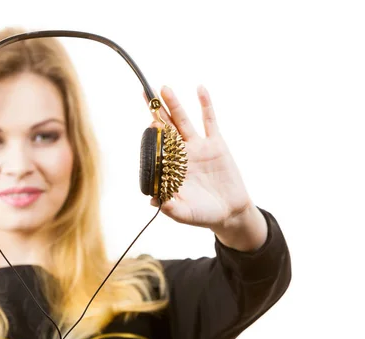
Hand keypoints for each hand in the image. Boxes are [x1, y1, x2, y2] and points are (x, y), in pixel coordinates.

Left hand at [143, 85, 253, 230]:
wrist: (229, 212)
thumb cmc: (203, 215)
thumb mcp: (184, 213)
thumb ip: (169, 207)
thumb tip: (152, 201)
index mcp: (170, 168)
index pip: (157, 147)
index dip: (152, 135)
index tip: (148, 124)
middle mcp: (182, 154)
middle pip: (166, 128)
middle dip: (155, 111)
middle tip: (144, 93)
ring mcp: (198, 147)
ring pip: (183, 121)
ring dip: (174, 104)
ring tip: (164, 87)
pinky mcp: (216, 144)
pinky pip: (210, 121)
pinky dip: (205, 104)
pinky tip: (199, 88)